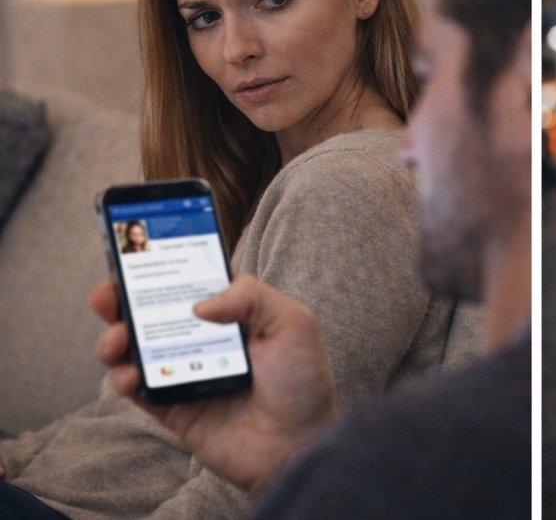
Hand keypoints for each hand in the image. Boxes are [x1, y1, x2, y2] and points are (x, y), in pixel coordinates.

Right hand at [91, 274, 338, 492]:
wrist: (299, 445)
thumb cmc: (303, 382)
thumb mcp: (292, 324)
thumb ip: (251, 297)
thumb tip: (199, 304)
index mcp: (233, 313)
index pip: (190, 282)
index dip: (163, 268)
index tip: (136, 256)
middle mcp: (204, 338)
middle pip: (153, 311)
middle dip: (123, 299)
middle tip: (107, 294)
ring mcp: (185, 371)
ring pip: (136, 348)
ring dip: (115, 338)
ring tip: (117, 338)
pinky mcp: (172, 407)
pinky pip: (137, 389)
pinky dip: (123, 379)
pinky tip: (129, 375)